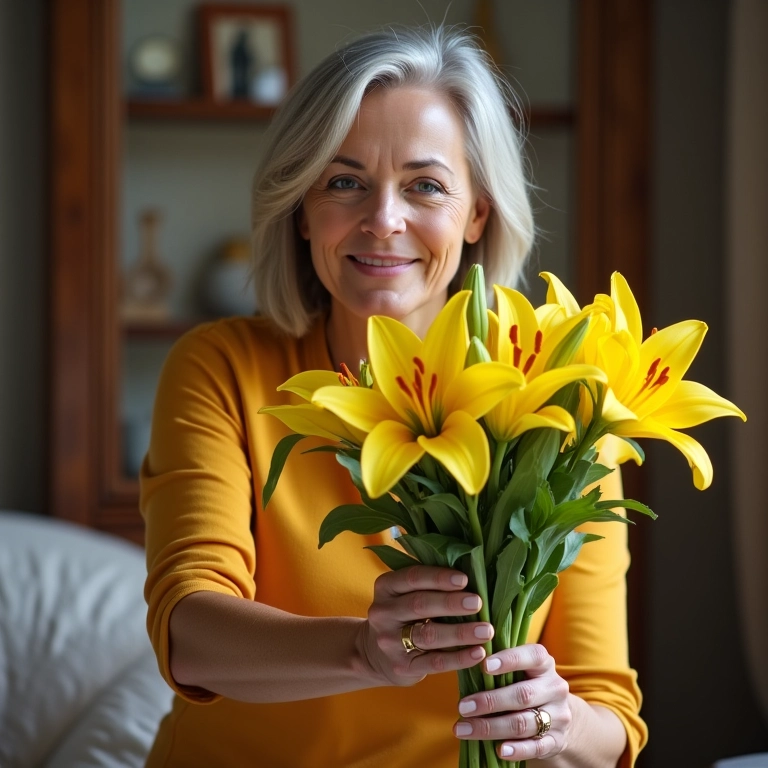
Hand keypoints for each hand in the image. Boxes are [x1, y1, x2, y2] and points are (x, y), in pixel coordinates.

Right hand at [356, 565, 494, 686]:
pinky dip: (459, 658)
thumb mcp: (404, 594)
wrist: (376, 655)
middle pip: (419, 605)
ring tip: (486, 630)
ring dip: (460, 632)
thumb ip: (429, 584)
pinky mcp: (402, 667)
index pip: (412, 577)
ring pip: (428, 635)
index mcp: (386, 587)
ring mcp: (390, 642)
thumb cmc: (404, 615)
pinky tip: (478, 653)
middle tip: (477, 603)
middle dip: (451, 603)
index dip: (438, 578)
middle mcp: (383, 613)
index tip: (464, 579)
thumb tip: (473, 574)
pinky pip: (434, 662)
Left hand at [453, 644, 571, 761]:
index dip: (509, 660)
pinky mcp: (557, 741)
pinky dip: (517, 750)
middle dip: (490, 701)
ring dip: (491, 727)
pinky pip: (536, 747)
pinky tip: (499, 750)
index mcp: (545, 664)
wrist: (557, 715)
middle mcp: (554, 688)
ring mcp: (558, 716)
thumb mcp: (520, 670)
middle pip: (523, 695)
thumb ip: (500, 666)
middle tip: (463, 707)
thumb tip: (466, 662)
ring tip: (465, 729)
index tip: (484, 666)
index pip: (533, 656)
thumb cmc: (526, 684)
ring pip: (524, 723)